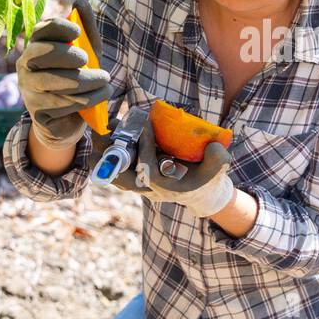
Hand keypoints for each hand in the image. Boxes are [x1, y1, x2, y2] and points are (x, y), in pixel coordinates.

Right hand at [16, 8, 111, 149]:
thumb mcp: (86, 53)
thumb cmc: (76, 77)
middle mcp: (26, 65)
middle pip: (45, 53)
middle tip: (88, 60)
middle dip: (70, 55)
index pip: (42, 29)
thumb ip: (86, 30)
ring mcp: (28, 89)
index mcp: (36, 45)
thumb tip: (80, 1)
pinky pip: (64, 103)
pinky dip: (88, 99)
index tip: (77, 31)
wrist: (67, 119)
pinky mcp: (37, 111)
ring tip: (105, 81)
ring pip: (58, 81)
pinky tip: (101, 95)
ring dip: (87, 81)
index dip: (58, 27)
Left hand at [110, 121, 234, 217]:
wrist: (199, 192)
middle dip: (110, 156)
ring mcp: (139, 183)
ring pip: (113, 172)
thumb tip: (213, 146)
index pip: (149, 170)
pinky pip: (115, 165)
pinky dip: (109, 151)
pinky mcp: (135, 174)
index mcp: (165, 188)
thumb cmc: (207, 179)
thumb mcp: (218, 169)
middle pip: (121, 177)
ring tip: (101, 129)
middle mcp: (147, 188)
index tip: (145, 126)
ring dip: (105, 153)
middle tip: (104, 133)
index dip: (145, 148)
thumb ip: (217, 159)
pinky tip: (109, 130)